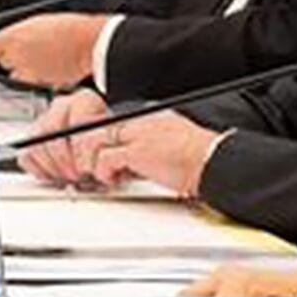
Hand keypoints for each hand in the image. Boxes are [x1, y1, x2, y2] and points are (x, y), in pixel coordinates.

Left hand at [0, 10, 112, 91]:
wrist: (90, 42)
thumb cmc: (68, 28)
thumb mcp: (37, 23)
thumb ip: (17, 34)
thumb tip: (6, 42)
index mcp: (14, 37)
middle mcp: (18, 56)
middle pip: (4, 62)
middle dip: (12, 57)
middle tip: (30, 49)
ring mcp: (29, 72)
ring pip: (18, 75)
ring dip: (25, 70)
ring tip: (44, 58)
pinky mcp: (42, 84)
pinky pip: (35, 82)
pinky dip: (41, 76)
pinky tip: (53, 64)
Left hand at [42, 108, 217, 196]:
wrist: (214, 161)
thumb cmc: (193, 159)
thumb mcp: (159, 146)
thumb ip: (135, 146)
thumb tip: (113, 159)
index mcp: (141, 117)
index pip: (103, 122)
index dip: (90, 142)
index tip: (89, 160)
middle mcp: (136, 120)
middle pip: (92, 127)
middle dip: (83, 151)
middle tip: (87, 169)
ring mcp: (137, 133)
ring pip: (92, 140)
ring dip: (92, 162)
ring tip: (102, 175)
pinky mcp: (138, 151)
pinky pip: (105, 159)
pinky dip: (105, 172)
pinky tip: (116, 179)